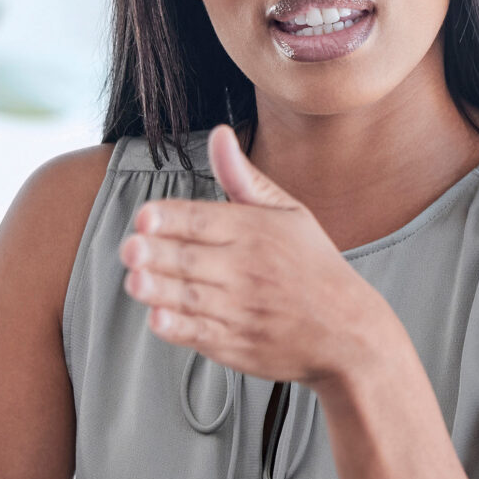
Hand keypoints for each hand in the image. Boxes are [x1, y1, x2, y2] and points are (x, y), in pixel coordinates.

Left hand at [119, 126, 390, 387]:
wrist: (348, 333)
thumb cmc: (313, 266)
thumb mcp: (289, 214)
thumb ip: (243, 178)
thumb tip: (218, 133)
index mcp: (256, 232)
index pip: (204, 221)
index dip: (172, 219)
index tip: (145, 217)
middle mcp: (247, 270)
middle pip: (192, 259)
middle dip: (158, 253)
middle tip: (130, 248)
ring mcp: (241, 310)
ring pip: (191, 297)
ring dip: (159, 290)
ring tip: (134, 281)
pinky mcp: (236, 345)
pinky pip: (201, 335)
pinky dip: (179, 328)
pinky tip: (158, 319)